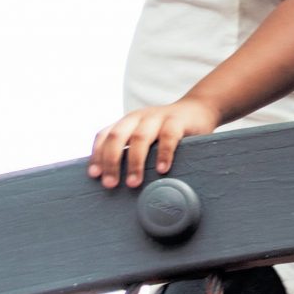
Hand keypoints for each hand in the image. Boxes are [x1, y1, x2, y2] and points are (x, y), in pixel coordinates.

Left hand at [89, 97, 220, 188]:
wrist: (198, 109)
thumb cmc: (168, 131)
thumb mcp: (146, 136)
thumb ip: (132, 149)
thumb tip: (116, 179)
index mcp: (127, 122)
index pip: (104, 135)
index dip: (97, 155)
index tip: (95, 175)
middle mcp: (138, 117)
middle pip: (117, 136)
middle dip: (111, 161)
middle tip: (110, 184)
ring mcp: (158, 117)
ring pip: (140, 138)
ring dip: (134, 162)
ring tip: (133, 183)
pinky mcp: (178, 120)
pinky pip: (168, 137)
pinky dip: (164, 154)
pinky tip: (162, 169)